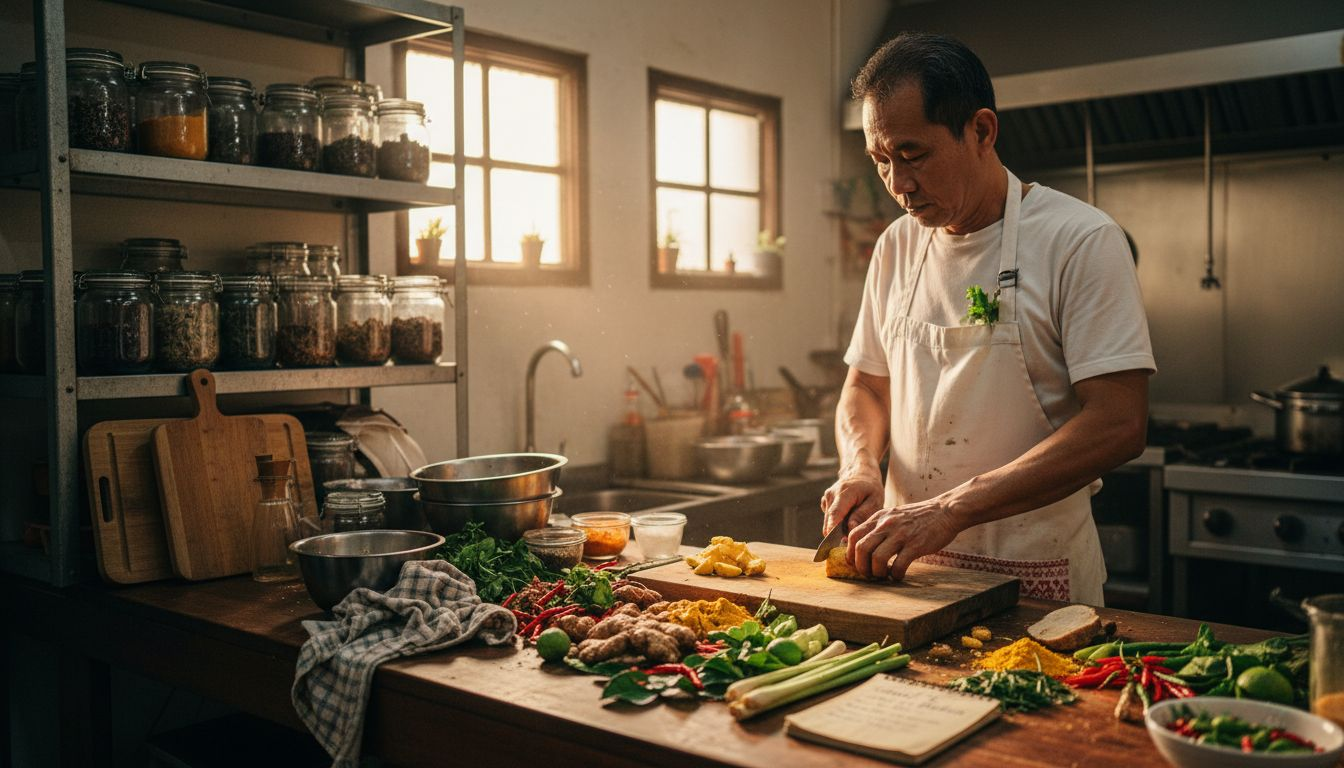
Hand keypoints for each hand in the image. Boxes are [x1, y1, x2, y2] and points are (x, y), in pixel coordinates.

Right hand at [820, 471, 883, 535]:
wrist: (861, 472)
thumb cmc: (871, 487)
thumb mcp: (874, 500)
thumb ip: (862, 514)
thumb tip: (850, 528)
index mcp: (845, 492)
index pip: (836, 512)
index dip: (832, 527)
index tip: (829, 539)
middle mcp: (831, 494)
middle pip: (830, 521)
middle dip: (839, 535)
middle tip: (852, 543)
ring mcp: (826, 498)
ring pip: (829, 522)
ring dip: (839, 529)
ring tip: (854, 526)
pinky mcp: (825, 502)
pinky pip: (829, 519)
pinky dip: (837, 523)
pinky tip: (849, 518)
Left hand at [845, 496, 960, 579]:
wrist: (945, 510)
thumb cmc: (919, 517)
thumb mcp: (894, 515)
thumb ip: (879, 527)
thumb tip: (863, 545)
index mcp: (879, 517)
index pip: (853, 535)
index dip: (850, 553)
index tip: (855, 563)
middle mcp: (886, 524)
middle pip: (861, 548)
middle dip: (861, 566)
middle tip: (869, 574)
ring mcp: (901, 534)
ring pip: (877, 558)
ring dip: (877, 572)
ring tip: (884, 576)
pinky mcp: (915, 545)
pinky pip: (899, 565)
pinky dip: (896, 575)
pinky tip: (899, 575)